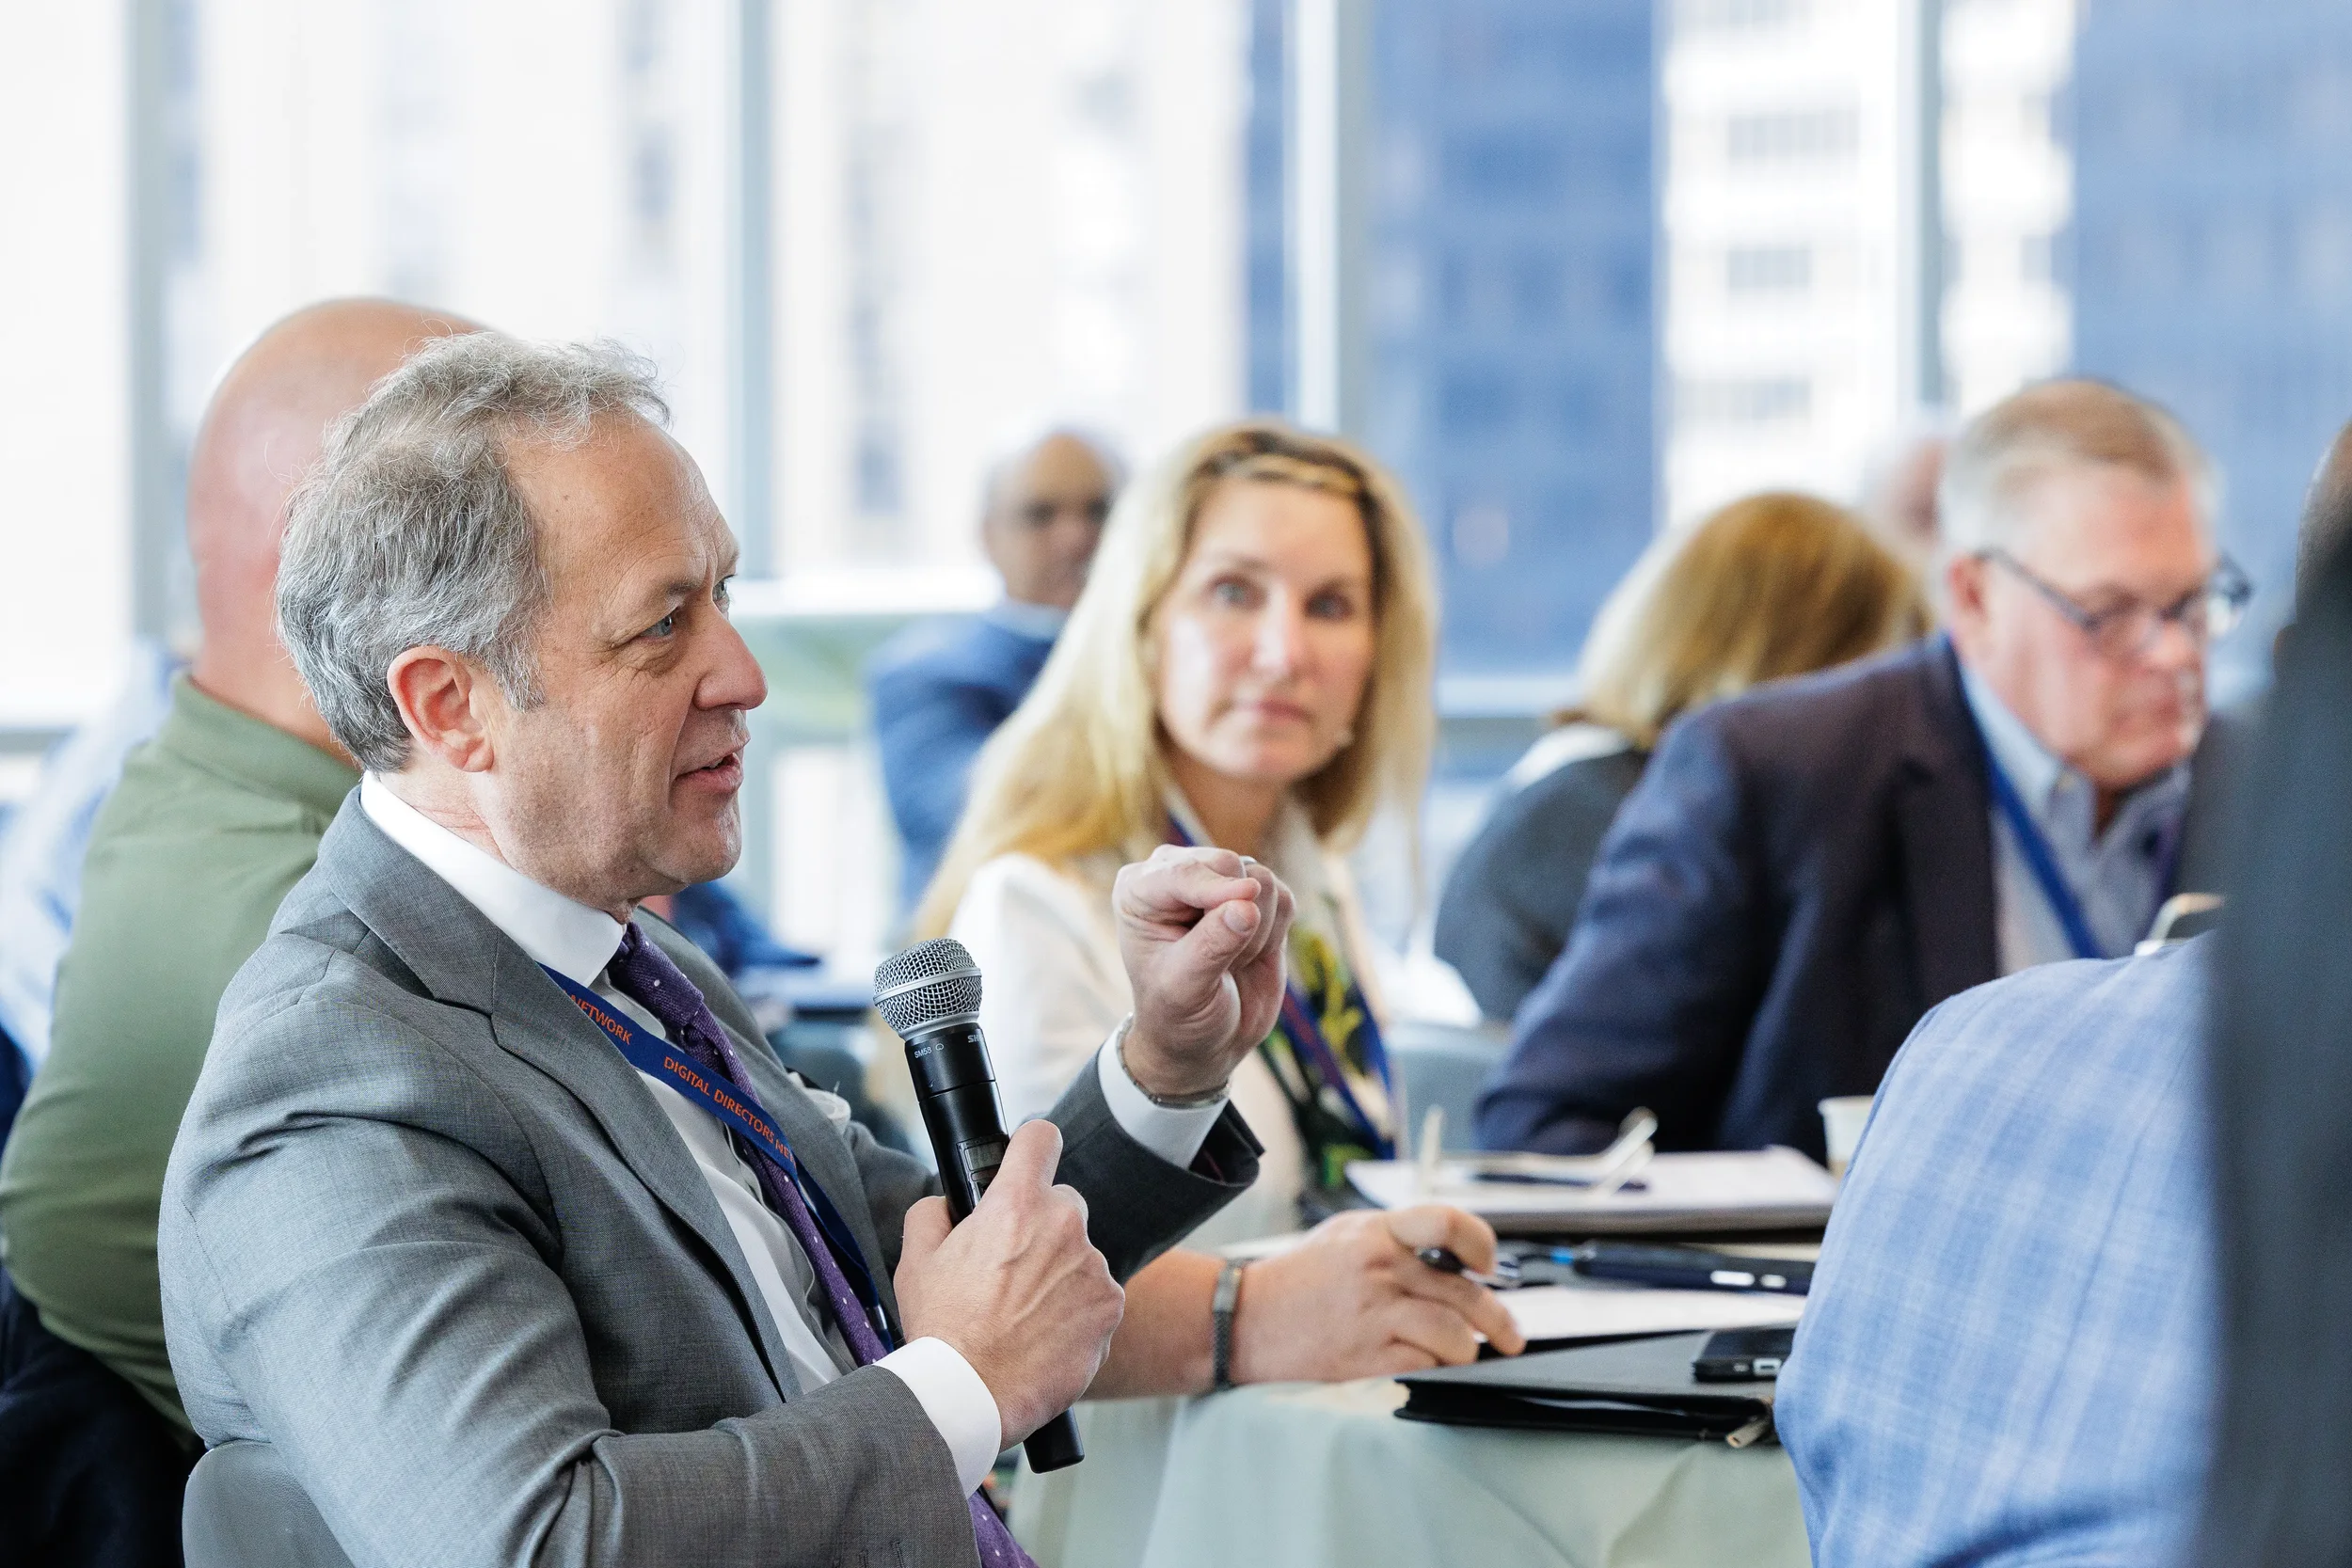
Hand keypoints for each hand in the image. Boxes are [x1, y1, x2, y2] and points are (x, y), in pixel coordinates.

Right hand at [894, 1121, 1124, 1446]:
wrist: (972, 1395)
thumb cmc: (943, 1330)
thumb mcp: (915, 1259)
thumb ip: (934, 1212)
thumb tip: (950, 1204)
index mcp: (1016, 1204)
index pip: (1040, 1137)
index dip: (1030, 1146)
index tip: (1027, 1159)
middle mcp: (1064, 1227)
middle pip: (1062, 1204)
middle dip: (1040, 1227)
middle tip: (1009, 1269)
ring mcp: (1093, 1268)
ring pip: (1079, 1255)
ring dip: (1059, 1273)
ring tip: (1022, 1314)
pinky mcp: (1110, 1308)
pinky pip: (1095, 1296)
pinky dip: (1076, 1311)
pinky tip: (1044, 1335)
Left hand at [1113, 845, 1295, 1100]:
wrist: (1207, 1042)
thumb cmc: (1179, 1016)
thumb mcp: (1185, 988)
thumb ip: (1212, 945)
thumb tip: (1247, 905)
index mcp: (1139, 890)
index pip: (1184, 871)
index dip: (1216, 888)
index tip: (1246, 900)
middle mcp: (1177, 875)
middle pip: (1229, 865)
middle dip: (1237, 915)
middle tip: (1221, 960)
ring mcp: (1219, 883)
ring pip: (1261, 880)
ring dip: (1257, 930)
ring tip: (1230, 961)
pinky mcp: (1257, 898)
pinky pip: (1283, 898)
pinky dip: (1276, 931)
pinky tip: (1250, 955)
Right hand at [1230, 1205, 1526, 1381]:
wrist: (1242, 1320)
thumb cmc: (1297, 1281)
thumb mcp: (1344, 1236)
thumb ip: (1398, 1240)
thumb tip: (1459, 1261)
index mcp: (1376, 1232)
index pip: (1447, 1223)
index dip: (1482, 1244)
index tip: (1490, 1266)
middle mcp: (1379, 1269)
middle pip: (1466, 1293)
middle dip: (1499, 1321)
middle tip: (1510, 1336)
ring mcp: (1374, 1314)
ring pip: (1455, 1337)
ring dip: (1466, 1351)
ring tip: (1460, 1355)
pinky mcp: (1366, 1357)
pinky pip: (1428, 1367)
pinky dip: (1437, 1370)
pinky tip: (1427, 1366)